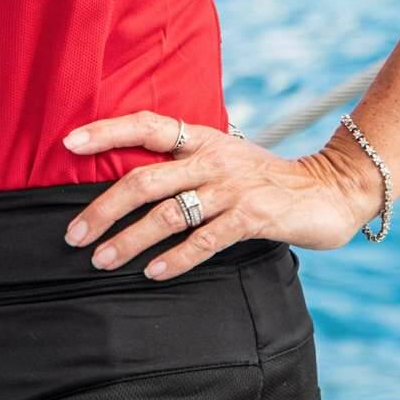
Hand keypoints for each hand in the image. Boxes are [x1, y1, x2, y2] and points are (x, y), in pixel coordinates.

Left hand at [58, 106, 374, 278]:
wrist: (331, 189)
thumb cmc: (266, 179)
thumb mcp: (225, 159)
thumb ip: (186, 166)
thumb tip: (130, 184)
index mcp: (202, 139)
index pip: (147, 126)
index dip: (106, 131)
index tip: (68, 142)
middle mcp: (212, 159)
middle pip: (144, 180)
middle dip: (102, 209)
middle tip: (73, 235)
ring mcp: (233, 188)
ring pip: (168, 215)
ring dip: (129, 240)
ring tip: (102, 260)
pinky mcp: (253, 217)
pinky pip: (205, 240)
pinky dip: (176, 259)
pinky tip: (152, 273)